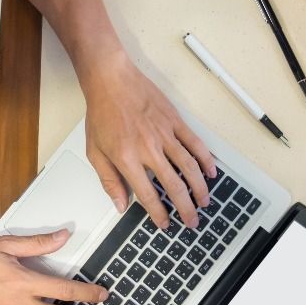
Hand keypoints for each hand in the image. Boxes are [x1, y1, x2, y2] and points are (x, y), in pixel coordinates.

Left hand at [80, 53, 217, 229]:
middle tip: (192, 221)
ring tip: (205, 202)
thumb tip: (120, 204)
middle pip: (174, 185)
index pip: (148, 194)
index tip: (165, 224)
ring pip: (189, 167)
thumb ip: (108, 180)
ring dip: (199, 188)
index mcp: (127, 159)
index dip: (158, 214)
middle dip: (185, 207)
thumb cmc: (101, 113)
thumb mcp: (94, 151)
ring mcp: (165, 134)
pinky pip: (195, 143)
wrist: (111, 80)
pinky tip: (211, 171)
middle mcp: (149, 149)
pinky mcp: (174, 121)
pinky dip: (205, 159)